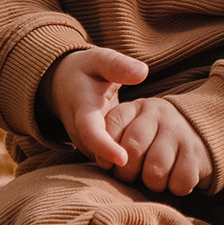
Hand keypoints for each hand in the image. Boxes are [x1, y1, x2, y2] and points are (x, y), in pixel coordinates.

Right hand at [46, 47, 147, 167]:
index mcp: (83, 112)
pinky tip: (154, 156)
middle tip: (159, 160)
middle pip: (103, 156)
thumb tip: (142, 72)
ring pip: (110, 163)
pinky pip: (114, 163)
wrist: (63, 85)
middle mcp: (82, 135)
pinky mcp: (97, 152)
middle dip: (128, 161)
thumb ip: (118, 65)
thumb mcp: (100, 60)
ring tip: (160, 158)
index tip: (124, 159)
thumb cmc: (86, 71)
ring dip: (133, 163)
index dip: (105, 148)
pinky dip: (134, 161)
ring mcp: (88, 146)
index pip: (91, 134)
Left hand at [103, 97, 209, 195]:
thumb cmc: (153, 143)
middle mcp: (159, 113)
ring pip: (156, 169)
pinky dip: (175, 187)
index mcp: (137, 107)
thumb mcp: (131, 133)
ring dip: (153, 183)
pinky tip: (175, 180)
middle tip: (132, 177)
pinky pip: (180, 180)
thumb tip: (106, 162)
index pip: (113, 123)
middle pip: (132, 148)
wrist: (200, 135)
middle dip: (127, 173)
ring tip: (155, 180)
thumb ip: (112, 143)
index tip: (108, 165)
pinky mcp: (197, 151)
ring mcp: (180, 130)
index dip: (105, 151)